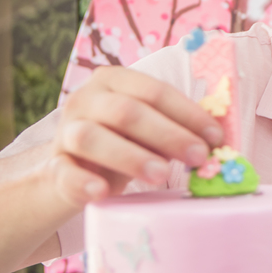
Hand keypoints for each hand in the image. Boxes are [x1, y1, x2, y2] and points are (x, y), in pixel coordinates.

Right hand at [49, 66, 221, 206]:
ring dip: (130, 156)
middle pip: (126, 111)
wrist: (72, 170)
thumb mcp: (149, 131)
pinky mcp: (54, 166)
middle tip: (198, 156)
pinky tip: (101, 191)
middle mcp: (86, 99)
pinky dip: (82, 181)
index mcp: (115, 81)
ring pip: (92, 137)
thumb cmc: (124, 143)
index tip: (216, 137)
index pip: (155, 91)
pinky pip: (63, 172)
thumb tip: (217, 141)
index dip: (188, 113)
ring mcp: (65, 132)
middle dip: (167, 134)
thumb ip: (176, 128)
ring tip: (161, 175)